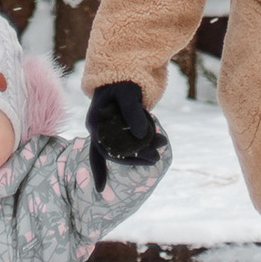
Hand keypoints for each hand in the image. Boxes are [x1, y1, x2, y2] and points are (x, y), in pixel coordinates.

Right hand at [85, 78, 164, 194]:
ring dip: (144, 150)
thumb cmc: (122, 80)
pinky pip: (130, 141)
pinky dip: (144, 143)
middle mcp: (100, 128)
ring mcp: (109, 128)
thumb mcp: (128, 94)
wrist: (124, 70)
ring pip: (126, 148)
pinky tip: (158, 141)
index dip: (99, 170)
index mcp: (96, 122)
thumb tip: (141, 137)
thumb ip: (134, 114)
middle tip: (157, 158)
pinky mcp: (120, 127)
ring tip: (164, 143)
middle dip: (137, 157)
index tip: (101, 190)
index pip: (98, 150)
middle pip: (117, 152)